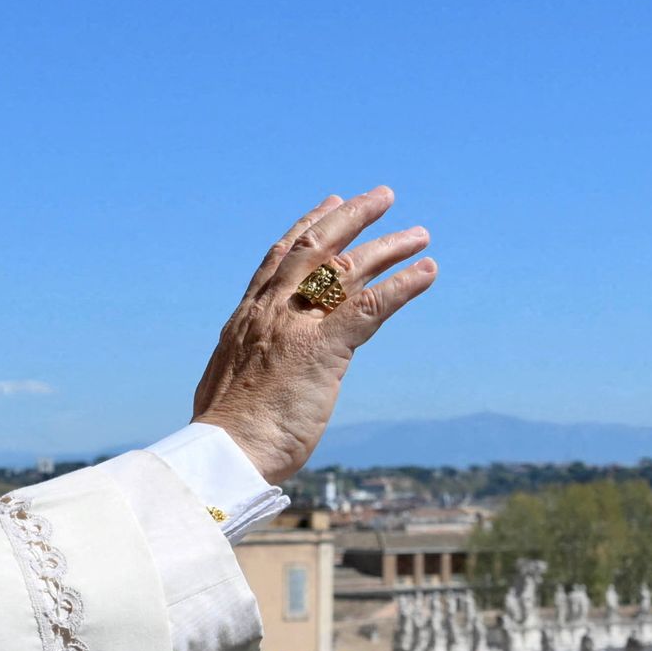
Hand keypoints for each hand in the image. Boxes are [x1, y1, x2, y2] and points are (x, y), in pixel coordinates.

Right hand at [192, 188, 434, 485]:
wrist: (224, 453)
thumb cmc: (226, 433)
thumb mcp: (226, 381)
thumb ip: (244, 362)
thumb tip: (247, 370)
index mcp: (247, 316)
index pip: (279, 257)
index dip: (308, 226)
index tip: (329, 204)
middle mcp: (271, 310)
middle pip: (316, 247)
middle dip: (351, 216)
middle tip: (381, 197)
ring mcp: (297, 327)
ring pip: (347, 270)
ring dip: (387, 247)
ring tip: (419, 235)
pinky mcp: (324, 351)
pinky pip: (371, 307)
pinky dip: (403, 285)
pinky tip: (427, 271)